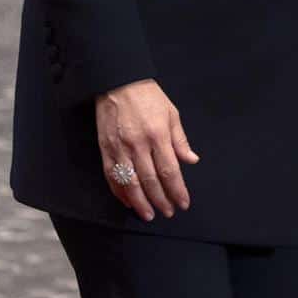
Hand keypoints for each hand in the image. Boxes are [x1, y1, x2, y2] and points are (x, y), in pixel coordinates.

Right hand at [95, 79, 199, 220]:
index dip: (177, 190)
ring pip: (130, 183)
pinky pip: (112, 176)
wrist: (117, 82)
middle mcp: (138, 144)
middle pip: (150, 181)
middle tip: (168, 212)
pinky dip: (120, 192)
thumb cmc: (148, 96)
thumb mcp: (171, 113)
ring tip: (149, 215)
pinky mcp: (105, 149)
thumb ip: (180, 140)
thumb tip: (191, 160)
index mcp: (158, 135)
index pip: (170, 170)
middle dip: (161, 200)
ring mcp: (120, 148)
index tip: (183, 203)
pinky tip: (129, 201)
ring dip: (140, 202)